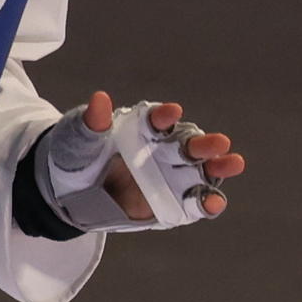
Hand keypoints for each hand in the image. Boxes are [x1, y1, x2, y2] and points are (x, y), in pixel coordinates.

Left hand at [89, 93, 244, 221]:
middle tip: (218, 142)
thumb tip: (99, 99)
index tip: (170, 113)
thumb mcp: (77, 140)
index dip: (163, 116)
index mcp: (142, 128)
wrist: (69, 193)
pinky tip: (214, 202)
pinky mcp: (174, 203)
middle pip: (188, 144)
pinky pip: (194, 203)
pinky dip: (207, 202)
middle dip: (202, 143)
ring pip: (201, 170)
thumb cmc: (75, 158)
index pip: (156, 120)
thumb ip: (92, 123)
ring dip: (217, 167)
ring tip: (232, 163)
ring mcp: (171, 177)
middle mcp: (163, 150)